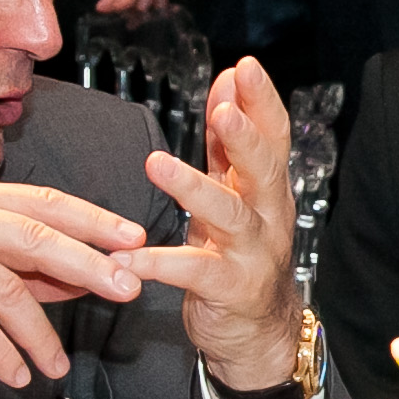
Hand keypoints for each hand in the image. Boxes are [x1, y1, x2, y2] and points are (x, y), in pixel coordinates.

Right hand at [0, 181, 155, 398]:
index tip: (134, 238)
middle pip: (36, 237)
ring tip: (57, 365)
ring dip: (40, 335)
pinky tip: (18, 373)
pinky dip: (2, 354)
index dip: (93, 220)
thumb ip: (21, 266)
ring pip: (9, 290)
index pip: (44, 202)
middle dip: (89, 265)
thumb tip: (84, 277)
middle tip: (126, 288)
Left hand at [126, 57, 299, 398]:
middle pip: (264, 169)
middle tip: (224, 110)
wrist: (257, 332)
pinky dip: (159, 263)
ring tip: (157, 165)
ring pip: (230, 215)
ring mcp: (252, 253)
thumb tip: (227, 83)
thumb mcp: (235, 193)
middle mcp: (267, 215)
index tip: (246, 66)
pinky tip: (126, 257)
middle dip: (245, 137)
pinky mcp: (229, 288)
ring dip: (195, 188)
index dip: (261, 101)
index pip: (272, 135)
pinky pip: (194, 271)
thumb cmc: (240, 254)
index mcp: (266, 188)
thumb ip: (228, 142)